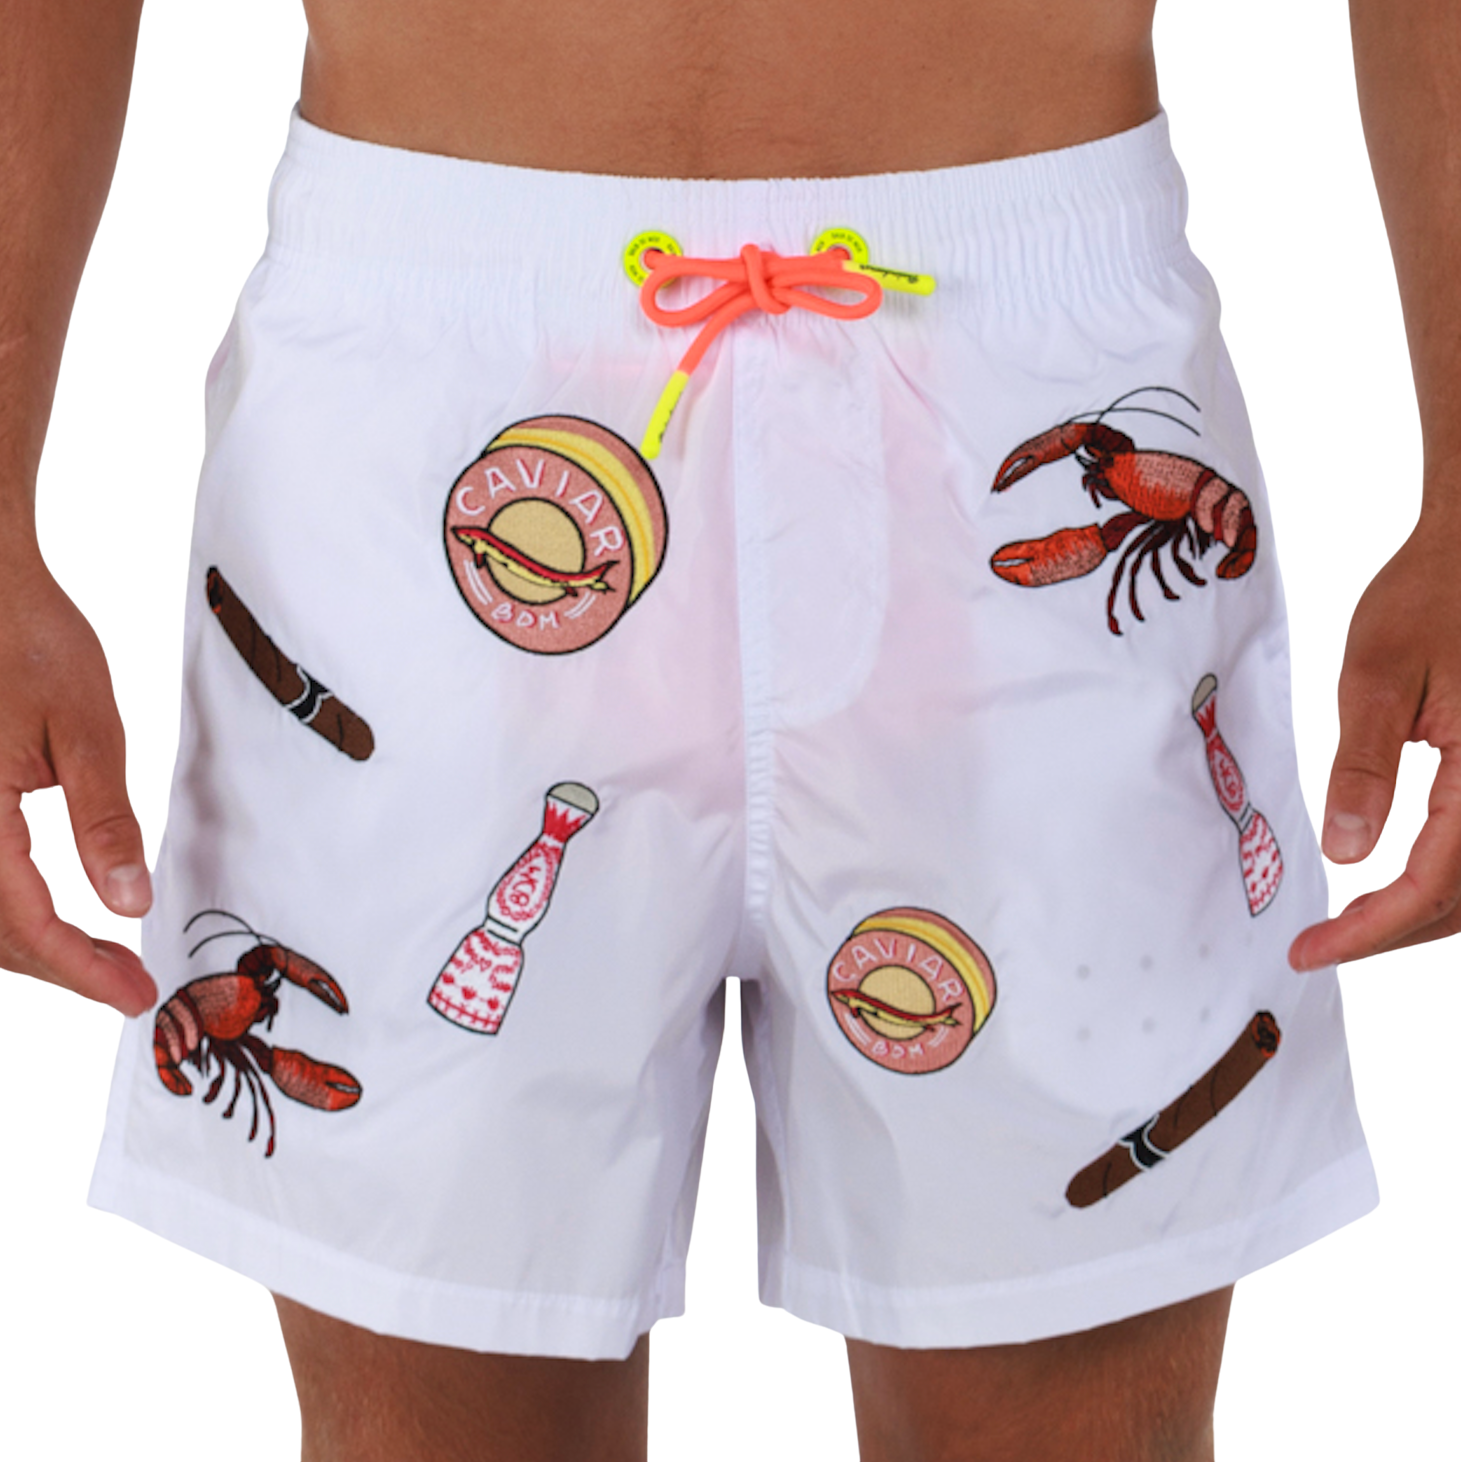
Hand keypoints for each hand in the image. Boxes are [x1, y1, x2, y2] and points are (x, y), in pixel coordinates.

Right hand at [0, 548, 155, 1013]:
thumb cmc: (27, 637)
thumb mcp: (87, 727)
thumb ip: (104, 819)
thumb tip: (129, 902)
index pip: (22, 923)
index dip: (80, 969)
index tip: (135, 993)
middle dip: (59, 967)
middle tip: (129, 982)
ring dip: (29, 946)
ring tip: (100, 959)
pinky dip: (6, 911)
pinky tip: (52, 918)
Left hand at [1289, 502, 1460, 969]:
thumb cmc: (1432, 595)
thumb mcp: (1380, 677)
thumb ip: (1366, 767)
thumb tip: (1346, 854)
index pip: (1436, 885)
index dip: (1371, 932)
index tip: (1311, 951)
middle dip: (1390, 934)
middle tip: (1318, 947)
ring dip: (1418, 914)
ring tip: (1347, 927)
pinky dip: (1443, 881)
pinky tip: (1392, 887)